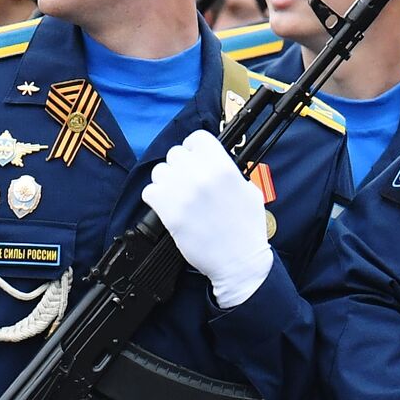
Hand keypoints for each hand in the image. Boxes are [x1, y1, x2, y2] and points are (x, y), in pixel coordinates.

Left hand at [141, 130, 272, 308]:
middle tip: (187, 182)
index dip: (194, 148)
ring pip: (159, 171)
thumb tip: (215, 163)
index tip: (194, 158)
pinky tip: (168, 207)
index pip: (196, 138)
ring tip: (177, 195)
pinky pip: (150, 192)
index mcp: (223, 166)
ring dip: (166, 181)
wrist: (239, 261)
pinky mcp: (169, 212)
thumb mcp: (249, 191)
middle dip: (180, 167)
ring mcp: (182, 193)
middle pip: (175, 154)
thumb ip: (230, 172)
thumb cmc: (247, 229)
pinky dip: (156, 198)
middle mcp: (201, 175)